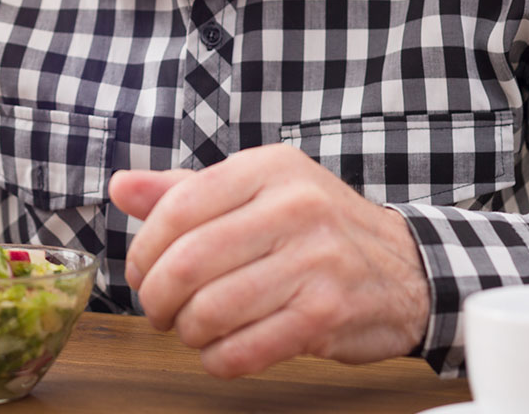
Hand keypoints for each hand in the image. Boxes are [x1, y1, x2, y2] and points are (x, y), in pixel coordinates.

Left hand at [109, 143, 428, 376]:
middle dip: (158, 297)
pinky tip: (220, 350)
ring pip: (212, 310)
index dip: (145, 248)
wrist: (406, 268)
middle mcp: (295, 208)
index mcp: (269, 169)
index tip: (142, 272)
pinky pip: (245, 349)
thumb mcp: (257, 190)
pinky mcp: (327, 314)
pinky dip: (218, 359)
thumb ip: (186, 189)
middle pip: (189, 262)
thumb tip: (122, 186)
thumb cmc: (318, 228)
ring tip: (191, 328)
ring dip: (187, 330)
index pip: (179, 207)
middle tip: (158, 309)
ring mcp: (315, 261)